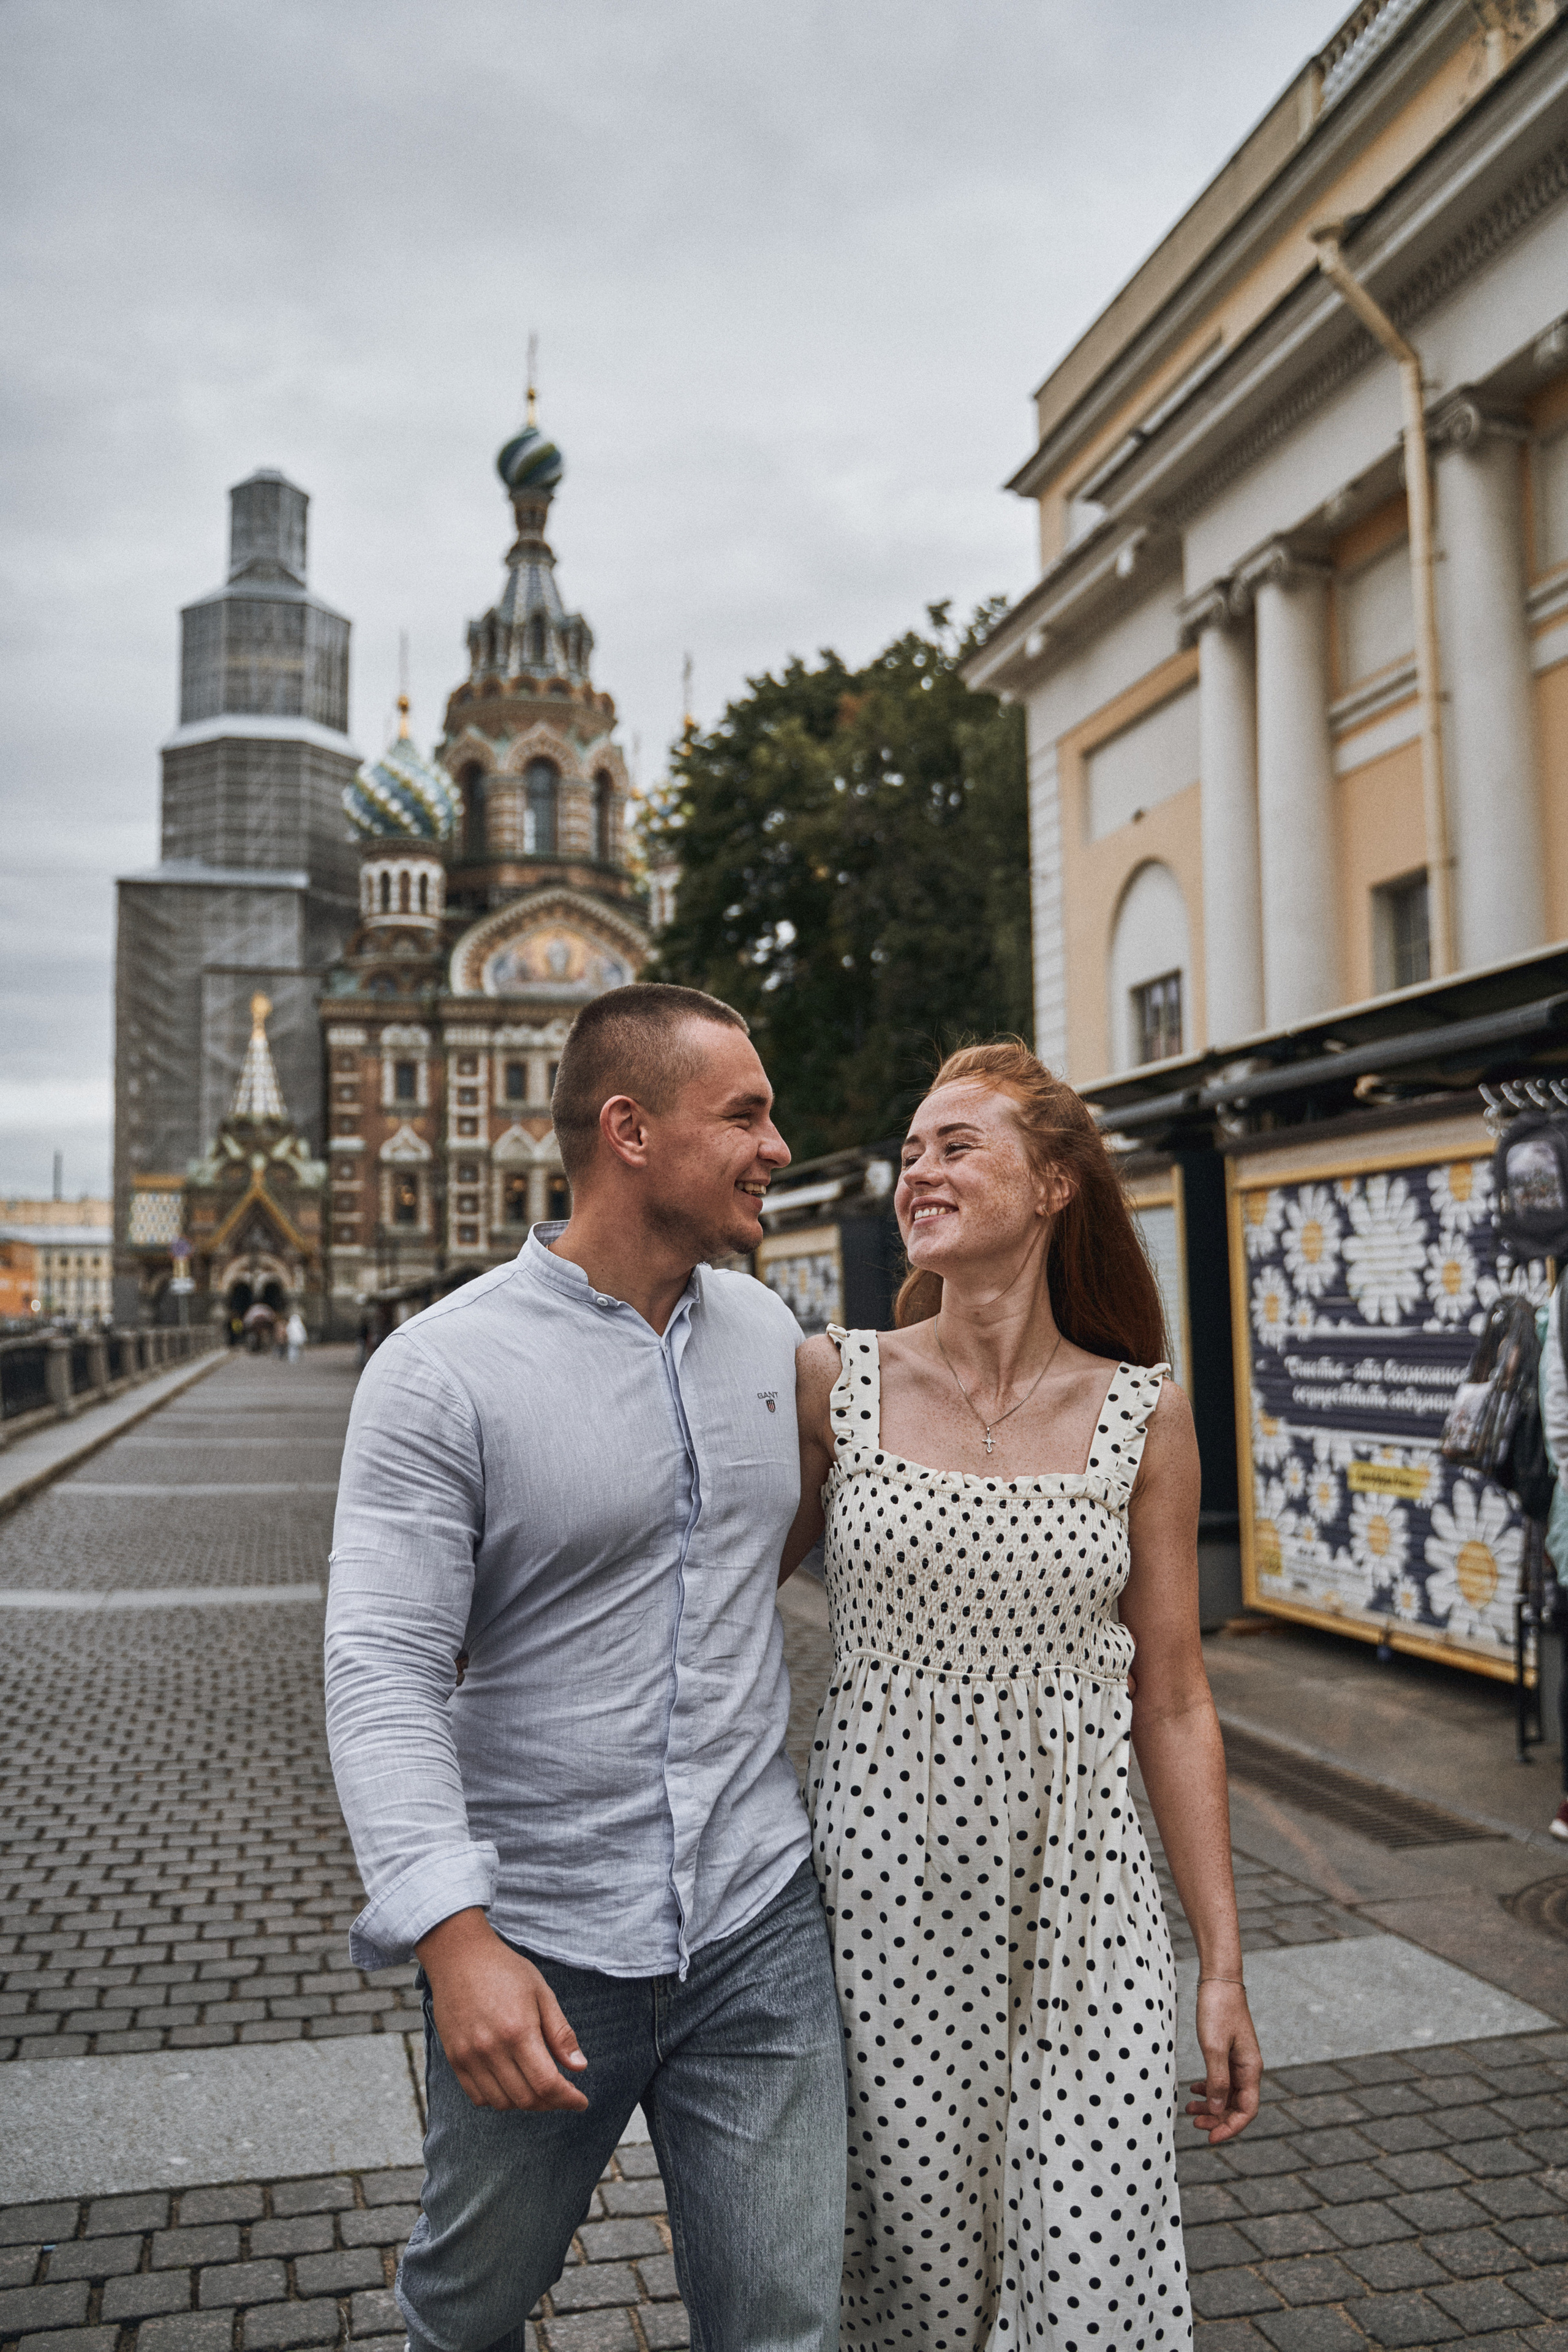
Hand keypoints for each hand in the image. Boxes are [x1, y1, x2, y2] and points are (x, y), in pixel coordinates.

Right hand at [417, 1908, 588, 2112]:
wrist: (460, 1957)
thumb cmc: (505, 1970)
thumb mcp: (542, 1993)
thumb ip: (560, 2033)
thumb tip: (579, 2067)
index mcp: (518, 2031)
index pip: (547, 2084)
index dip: (568, 2099)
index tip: (581, 2101)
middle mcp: (492, 2049)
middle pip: (526, 2099)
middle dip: (550, 2102)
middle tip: (562, 2092)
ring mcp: (469, 2056)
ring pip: (502, 2103)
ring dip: (525, 2102)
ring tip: (538, 2087)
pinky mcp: (454, 2059)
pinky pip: (478, 2097)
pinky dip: (498, 2099)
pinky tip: (511, 2083)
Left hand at [1185, 1979, 1261, 2145]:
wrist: (1218, 1980)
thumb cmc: (1218, 2010)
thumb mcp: (1213, 2047)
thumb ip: (1216, 2080)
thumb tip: (1217, 2110)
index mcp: (1250, 2069)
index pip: (1247, 2110)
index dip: (1230, 2128)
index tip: (1210, 2138)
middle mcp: (1248, 2068)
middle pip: (1237, 2105)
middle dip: (1217, 2119)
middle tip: (1194, 2124)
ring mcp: (1238, 2060)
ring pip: (1227, 2093)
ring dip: (1211, 2105)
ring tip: (1190, 2110)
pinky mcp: (1228, 2052)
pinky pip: (1221, 2079)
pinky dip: (1209, 2089)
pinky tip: (1194, 2091)